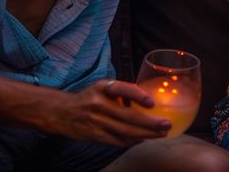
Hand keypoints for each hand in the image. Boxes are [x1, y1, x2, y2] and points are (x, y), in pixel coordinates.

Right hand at [52, 78, 171, 145]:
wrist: (62, 112)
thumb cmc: (90, 97)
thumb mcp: (104, 86)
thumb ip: (122, 91)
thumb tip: (146, 99)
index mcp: (103, 87)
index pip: (122, 89)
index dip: (138, 96)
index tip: (152, 103)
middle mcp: (99, 104)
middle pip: (128, 116)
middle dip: (149, 123)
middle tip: (166, 124)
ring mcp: (96, 122)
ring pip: (124, 131)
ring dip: (144, 134)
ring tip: (160, 134)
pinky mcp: (94, 135)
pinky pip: (116, 140)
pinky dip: (131, 141)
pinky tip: (143, 139)